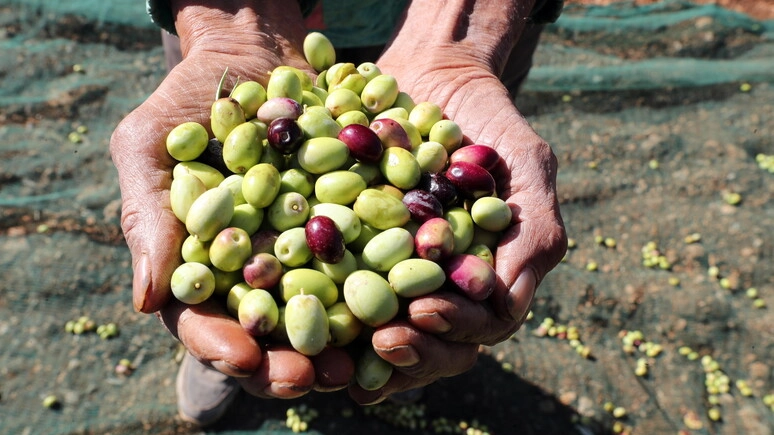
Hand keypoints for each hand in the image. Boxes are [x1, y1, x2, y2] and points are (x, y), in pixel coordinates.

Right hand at [110, 1, 352, 397]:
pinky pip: (365, 260)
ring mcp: (304, 248)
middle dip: (288, 360)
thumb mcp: (150, 147)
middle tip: (313, 377)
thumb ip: (148, 218)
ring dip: (339, 341)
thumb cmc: (188, 101)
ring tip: (359, 362)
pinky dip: (381, 285)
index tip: (244, 358)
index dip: (221, 344)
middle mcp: (257, 266)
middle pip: (270, 329)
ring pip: (321, 309)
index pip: (204, 319)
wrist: (255, 54)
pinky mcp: (348, 223)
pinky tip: (399, 306)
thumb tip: (145, 302)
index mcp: (203, 263)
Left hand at [348, 2, 567, 403]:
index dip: (455, 327)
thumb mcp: (525, 163)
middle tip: (383, 341)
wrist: (433, 75)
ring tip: (339, 360)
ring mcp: (397, 272)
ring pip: (389, 331)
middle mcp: (442, 284)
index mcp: (484, 276)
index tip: (424, 312)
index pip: (481, 324)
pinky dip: (324, 314)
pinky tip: (302, 326)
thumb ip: (533, 227)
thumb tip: (503, 301)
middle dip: (412, 349)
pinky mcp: (353, 250)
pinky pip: (340, 289)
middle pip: (434, 342)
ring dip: (367, 350)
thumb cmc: (488, 120)